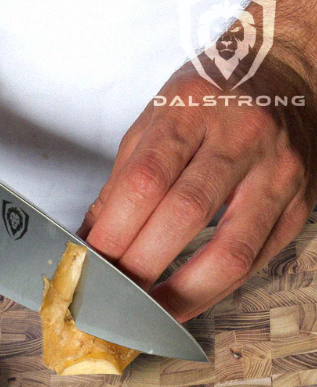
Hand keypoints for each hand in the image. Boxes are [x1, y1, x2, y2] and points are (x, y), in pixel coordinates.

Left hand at [78, 54, 316, 321]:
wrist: (287, 72)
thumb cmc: (208, 99)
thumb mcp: (154, 120)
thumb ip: (122, 181)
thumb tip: (89, 241)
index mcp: (191, 110)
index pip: (145, 181)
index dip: (114, 232)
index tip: (89, 265)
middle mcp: (241, 137)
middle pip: (185, 215)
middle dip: (141, 266)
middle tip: (111, 295)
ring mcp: (277, 172)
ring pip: (230, 249)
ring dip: (183, 293)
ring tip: (148, 314)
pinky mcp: (299, 204)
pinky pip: (256, 259)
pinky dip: (216, 289)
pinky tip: (186, 302)